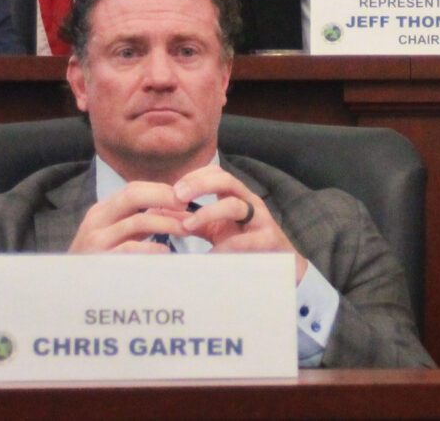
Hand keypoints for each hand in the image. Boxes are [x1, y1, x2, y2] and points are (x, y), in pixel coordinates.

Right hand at [68, 181, 190, 253]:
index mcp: (102, 211)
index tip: (184, 197)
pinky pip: (131, 249)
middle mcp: (97, 221)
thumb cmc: (100, 260)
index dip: (161, 190)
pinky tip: (167, 252)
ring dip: (167, 223)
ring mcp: (97, 241)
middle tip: (187, 206)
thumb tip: (176, 208)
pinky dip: (152, 249)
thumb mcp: (118, 235)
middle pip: (133, 195)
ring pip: (137, 221)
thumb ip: (141, 220)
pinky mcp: (101, 261)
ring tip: (186, 229)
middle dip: (164, 197)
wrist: (68, 292)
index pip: (133, 188)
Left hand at [174, 165, 307, 282]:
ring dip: (207, 212)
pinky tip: (208, 256)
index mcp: (235, 197)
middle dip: (199, 185)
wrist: (281, 266)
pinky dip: (223, 247)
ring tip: (187, 226)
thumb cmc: (244, 244)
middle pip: (226, 180)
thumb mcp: (215, 229)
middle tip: (178, 196)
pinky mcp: (266, 240)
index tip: (174, 189)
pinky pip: (243, 240)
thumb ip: (191, 220)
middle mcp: (249, 202)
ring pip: (234, 205)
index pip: (216, 173)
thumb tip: (158, 212)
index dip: (194, 176)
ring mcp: (259, 219)